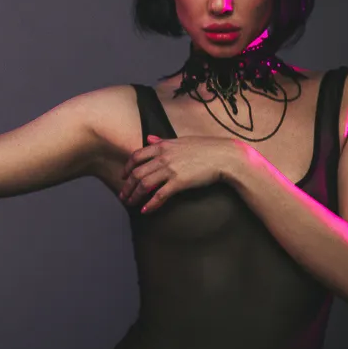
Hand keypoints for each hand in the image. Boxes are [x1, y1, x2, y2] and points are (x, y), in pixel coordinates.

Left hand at [119, 134, 245, 212]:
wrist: (224, 156)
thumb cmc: (206, 147)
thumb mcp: (181, 140)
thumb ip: (162, 141)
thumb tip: (149, 138)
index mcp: (162, 146)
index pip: (136, 156)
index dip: (127, 167)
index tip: (123, 176)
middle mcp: (163, 157)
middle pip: (137, 173)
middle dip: (127, 186)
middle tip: (122, 195)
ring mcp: (170, 170)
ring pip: (144, 184)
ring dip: (134, 196)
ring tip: (130, 204)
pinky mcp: (179, 182)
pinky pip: (159, 195)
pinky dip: (150, 204)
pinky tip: (145, 210)